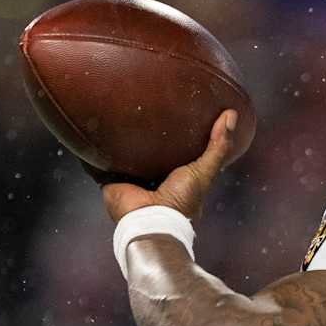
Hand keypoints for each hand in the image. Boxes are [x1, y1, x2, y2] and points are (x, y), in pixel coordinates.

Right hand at [101, 109, 241, 222]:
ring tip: (120, 111)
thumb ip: (218, 146)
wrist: (149, 220)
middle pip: (148, 151)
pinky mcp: (110, 178)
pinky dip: (97, 150)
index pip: (175, 151)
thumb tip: (232, 114)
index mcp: (173, 178)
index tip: (177, 111)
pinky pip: (100, 161)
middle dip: (146, 134)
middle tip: (145, 105)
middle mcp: (151, 178)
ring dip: (122, 139)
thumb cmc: (180, 201)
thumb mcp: (204, 170)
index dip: (176, 134)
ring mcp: (130, 178)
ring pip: (125, 154)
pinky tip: (94, 129)